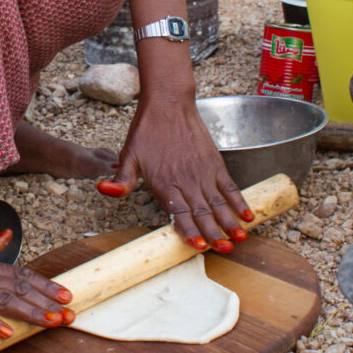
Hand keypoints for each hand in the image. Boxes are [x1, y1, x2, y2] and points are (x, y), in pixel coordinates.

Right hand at [0, 214, 74, 337]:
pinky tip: (7, 331)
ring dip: (30, 312)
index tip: (67, 293)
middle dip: (46, 302)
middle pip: (20, 288)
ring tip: (52, 322)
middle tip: (71, 314)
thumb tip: (8, 236)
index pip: (21, 273)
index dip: (45, 285)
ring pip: (4, 299)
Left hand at [97, 88, 252, 250]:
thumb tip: (104, 191)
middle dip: (214, 233)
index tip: (198, 247)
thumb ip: (122, 179)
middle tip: (224, 250)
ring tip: (239, 239)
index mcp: (164, 181)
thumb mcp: (128, 155)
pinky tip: (248, 215)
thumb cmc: (146, 130)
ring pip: (218, 202)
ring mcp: (202, 172)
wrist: (168, 102)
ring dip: (230, 222)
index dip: (189, 230)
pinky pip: (229, 185)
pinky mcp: (214, 162)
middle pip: (202, 212)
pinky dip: (240, 201)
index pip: (178, 212)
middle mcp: (185, 179)